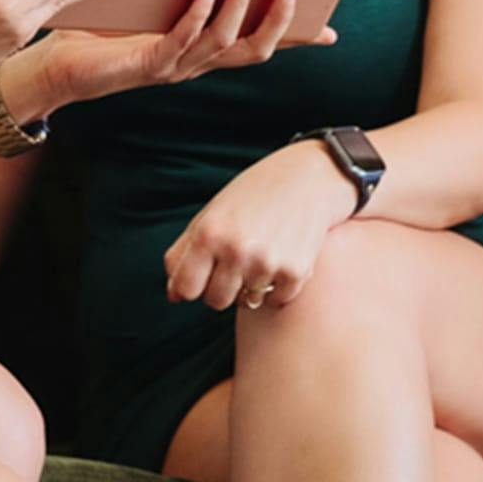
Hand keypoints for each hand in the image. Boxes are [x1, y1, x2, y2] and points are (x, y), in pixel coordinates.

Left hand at [31, 0, 334, 113]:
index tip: (331, 27)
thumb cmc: (103, 26)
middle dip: (281, 14)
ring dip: (243, 3)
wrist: (57, 64)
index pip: (260, 42)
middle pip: (257, 47)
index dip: (295, 35)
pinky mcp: (149, 65)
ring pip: (225, 41)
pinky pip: (182, 40)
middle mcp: (198, 60)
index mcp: (204, 46)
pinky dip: (199, 12)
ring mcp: (176, 66)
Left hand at [164, 136, 357, 311]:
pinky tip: (282, 259)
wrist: (309, 179)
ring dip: (251, 286)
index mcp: (209, 233)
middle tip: (236, 263)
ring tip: (261, 255)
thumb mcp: (212, 213)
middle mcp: (236, 250)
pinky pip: (275, 301)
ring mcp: (267, 263)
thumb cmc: (253, 195)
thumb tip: (173, 296)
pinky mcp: (296, 273)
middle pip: (216, 301)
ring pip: (247, 302)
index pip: (186, 289)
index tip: (204, 273)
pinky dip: (278, 288)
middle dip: (222, 288)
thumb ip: (183, 253)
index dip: (193, 285)